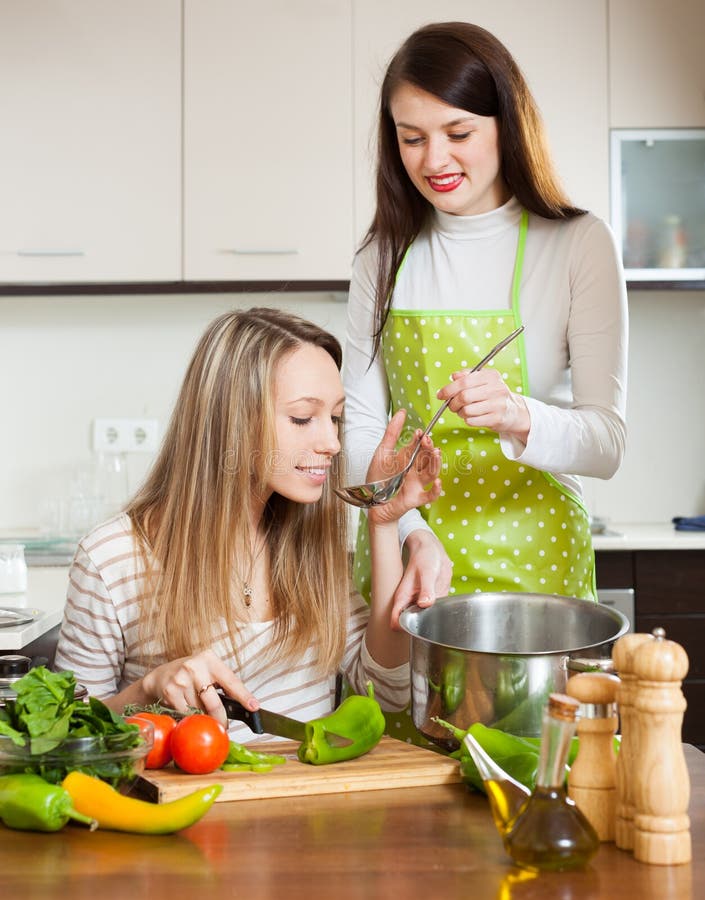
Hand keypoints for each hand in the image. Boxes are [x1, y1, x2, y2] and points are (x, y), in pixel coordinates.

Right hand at [141, 649, 258, 727]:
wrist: (161, 675)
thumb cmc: (190, 674)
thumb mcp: (207, 671)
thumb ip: (221, 684)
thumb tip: (241, 705)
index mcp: (209, 659)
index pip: (231, 680)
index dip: (244, 695)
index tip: (254, 706)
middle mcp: (195, 667)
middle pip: (214, 703)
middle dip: (220, 719)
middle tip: (223, 726)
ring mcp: (181, 680)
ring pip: (199, 712)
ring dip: (202, 717)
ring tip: (198, 709)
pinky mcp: (170, 693)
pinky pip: (186, 715)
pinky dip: (189, 718)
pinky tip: (186, 710)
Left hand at [366, 410, 441, 527]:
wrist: (370, 502)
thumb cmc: (377, 478)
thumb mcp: (382, 453)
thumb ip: (392, 433)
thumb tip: (402, 411)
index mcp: (408, 459)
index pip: (418, 446)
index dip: (420, 439)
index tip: (419, 432)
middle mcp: (415, 470)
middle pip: (427, 458)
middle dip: (429, 449)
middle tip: (427, 441)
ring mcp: (417, 484)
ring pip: (432, 473)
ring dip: (436, 463)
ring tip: (436, 453)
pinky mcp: (416, 498)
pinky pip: (430, 495)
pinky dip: (436, 490)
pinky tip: (437, 481)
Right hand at [390, 529, 452, 627]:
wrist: (433, 550)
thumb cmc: (425, 557)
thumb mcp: (427, 571)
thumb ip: (426, 589)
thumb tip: (425, 604)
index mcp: (403, 597)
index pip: (396, 622)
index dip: (404, 629)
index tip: (417, 629)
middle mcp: (410, 602)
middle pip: (410, 625)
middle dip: (420, 629)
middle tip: (433, 626)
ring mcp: (421, 603)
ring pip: (424, 621)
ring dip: (432, 622)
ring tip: (441, 617)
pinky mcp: (432, 601)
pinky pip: (434, 614)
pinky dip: (440, 615)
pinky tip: (446, 610)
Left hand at [437, 367, 529, 442]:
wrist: (513, 411)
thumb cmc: (493, 394)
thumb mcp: (483, 380)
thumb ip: (468, 376)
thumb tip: (454, 376)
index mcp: (491, 376)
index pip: (465, 381)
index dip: (449, 389)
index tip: (441, 395)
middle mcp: (496, 389)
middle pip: (464, 396)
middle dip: (452, 403)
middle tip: (452, 405)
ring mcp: (498, 405)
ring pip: (466, 410)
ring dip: (460, 412)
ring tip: (464, 410)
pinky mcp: (496, 419)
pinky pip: (472, 421)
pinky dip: (467, 420)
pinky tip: (472, 416)